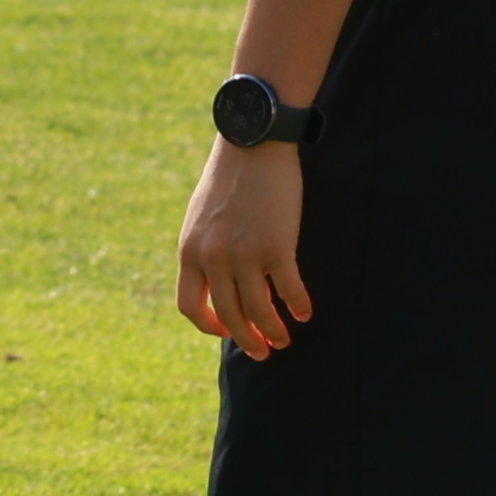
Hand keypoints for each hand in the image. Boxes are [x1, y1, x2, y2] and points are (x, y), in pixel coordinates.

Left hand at [175, 137, 310, 358]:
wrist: (252, 144)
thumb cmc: (229, 179)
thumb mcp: (201, 217)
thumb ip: (203, 249)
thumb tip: (214, 281)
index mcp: (190, 250)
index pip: (190, 306)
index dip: (209, 327)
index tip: (225, 333)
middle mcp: (213, 258)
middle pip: (229, 316)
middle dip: (246, 340)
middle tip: (262, 351)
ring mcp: (244, 254)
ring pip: (259, 311)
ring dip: (273, 331)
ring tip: (283, 339)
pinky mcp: (276, 246)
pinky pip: (289, 290)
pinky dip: (298, 306)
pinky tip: (305, 312)